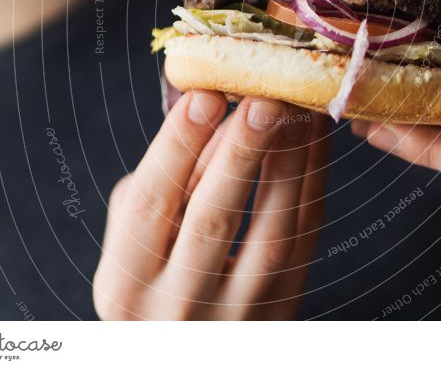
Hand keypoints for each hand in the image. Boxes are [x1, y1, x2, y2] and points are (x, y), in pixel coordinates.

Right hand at [93, 91, 327, 318]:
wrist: (189, 348)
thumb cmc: (153, 276)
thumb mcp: (136, 236)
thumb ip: (169, 182)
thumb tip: (219, 117)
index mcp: (126, 282)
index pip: (151, 206)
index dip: (178, 148)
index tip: (204, 95)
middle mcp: (179, 305)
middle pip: (213, 222)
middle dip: (240, 154)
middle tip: (263, 100)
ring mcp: (238, 314)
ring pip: (272, 235)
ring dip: (289, 165)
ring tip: (298, 110)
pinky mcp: (284, 307)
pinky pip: (305, 239)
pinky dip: (312, 183)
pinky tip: (313, 139)